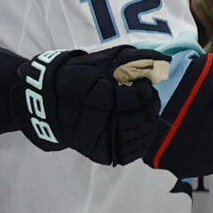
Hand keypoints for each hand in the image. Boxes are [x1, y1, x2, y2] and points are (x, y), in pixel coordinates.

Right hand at [22, 45, 167, 163]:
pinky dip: (141, 140)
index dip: (146, 90)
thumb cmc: (78, 77)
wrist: (46, 101)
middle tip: (148, 97)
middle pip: (142, 118)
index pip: (137, 98)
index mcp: (99, 96)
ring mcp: (100, 140)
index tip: (143, 84)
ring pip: (140, 136)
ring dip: (149, 122)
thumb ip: (134, 58)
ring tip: (143, 111)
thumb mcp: (102, 61)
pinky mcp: (100, 153)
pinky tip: (138, 127)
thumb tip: (165, 59)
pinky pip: (131, 152)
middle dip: (151, 105)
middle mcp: (100, 121)